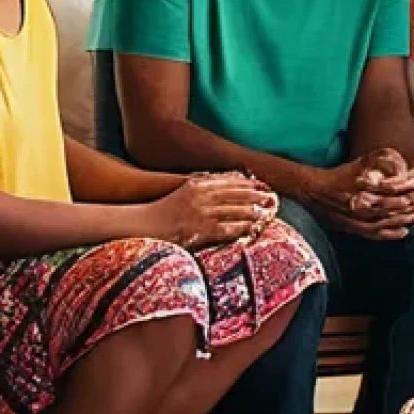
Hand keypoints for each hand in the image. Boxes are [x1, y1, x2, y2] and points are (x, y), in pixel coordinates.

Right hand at [146, 172, 278, 250]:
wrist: (143, 225)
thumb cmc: (164, 208)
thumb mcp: (184, 191)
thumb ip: (203, 186)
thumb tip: (223, 182)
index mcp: (198, 185)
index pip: (229, 182)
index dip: (247, 184)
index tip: (260, 185)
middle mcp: (201, 197)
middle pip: (235, 195)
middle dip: (255, 197)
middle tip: (270, 198)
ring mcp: (200, 214)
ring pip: (234, 211)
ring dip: (252, 213)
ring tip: (266, 214)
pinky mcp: (199, 231)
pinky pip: (224, 229)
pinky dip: (239, 228)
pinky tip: (250, 229)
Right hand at [312, 149, 413, 240]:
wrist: (315, 191)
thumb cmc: (341, 175)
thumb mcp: (360, 162)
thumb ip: (380, 159)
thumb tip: (402, 165)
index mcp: (366, 186)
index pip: (397, 187)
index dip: (413, 186)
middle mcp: (364, 203)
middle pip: (397, 205)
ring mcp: (359, 218)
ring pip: (390, 220)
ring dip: (410, 217)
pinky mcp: (354, 229)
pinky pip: (376, 234)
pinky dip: (392, 234)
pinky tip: (405, 231)